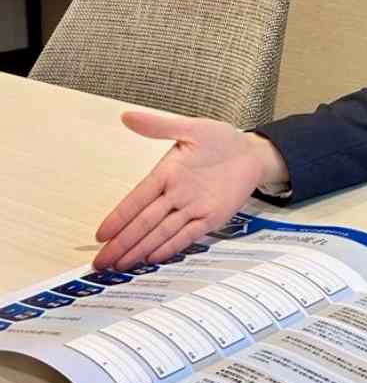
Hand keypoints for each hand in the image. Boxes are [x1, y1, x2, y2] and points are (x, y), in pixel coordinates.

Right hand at [93, 111, 288, 270]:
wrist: (251, 152)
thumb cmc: (221, 139)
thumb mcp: (191, 129)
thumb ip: (160, 127)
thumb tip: (127, 116)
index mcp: (166, 173)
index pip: (136, 199)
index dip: (119, 217)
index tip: (101, 234)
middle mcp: (175, 194)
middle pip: (144, 223)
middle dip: (122, 243)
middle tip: (100, 262)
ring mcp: (192, 208)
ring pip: (161, 232)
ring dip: (141, 249)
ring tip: (120, 266)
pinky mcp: (210, 217)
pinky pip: (187, 235)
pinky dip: (171, 247)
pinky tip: (153, 259)